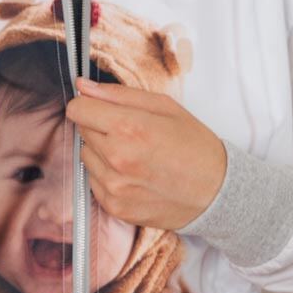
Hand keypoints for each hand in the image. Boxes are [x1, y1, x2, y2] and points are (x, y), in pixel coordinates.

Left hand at [66, 78, 226, 230]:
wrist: (214, 193)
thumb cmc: (194, 147)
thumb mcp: (164, 107)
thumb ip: (119, 95)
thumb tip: (83, 86)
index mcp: (128, 128)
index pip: (77, 109)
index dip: (88, 105)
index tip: (101, 109)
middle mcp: (116, 158)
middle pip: (82, 132)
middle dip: (100, 128)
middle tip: (130, 134)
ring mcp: (114, 186)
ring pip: (86, 158)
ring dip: (102, 153)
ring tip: (134, 156)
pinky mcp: (115, 206)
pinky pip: (95, 182)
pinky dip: (108, 176)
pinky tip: (134, 175)